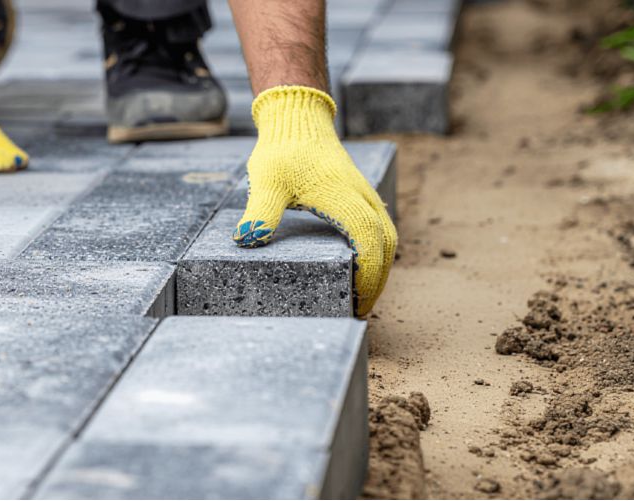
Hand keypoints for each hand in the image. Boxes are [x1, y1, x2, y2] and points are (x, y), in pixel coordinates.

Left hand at [232, 86, 395, 315]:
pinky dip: (378, 249)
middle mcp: (361, 196)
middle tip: (361, 308)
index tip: (358, 301)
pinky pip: (379, 225)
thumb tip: (246, 240)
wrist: (297, 119)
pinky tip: (361, 264)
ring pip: (387, 234)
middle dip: (379, 279)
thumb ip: (259, 212)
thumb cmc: (281, 150)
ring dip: (381, 265)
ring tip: (363, 292)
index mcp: (342, 197)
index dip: (369, 275)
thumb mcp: (266, 181)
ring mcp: (364, 194)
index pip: (369, 242)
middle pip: (386, 244)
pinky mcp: (360, 193)